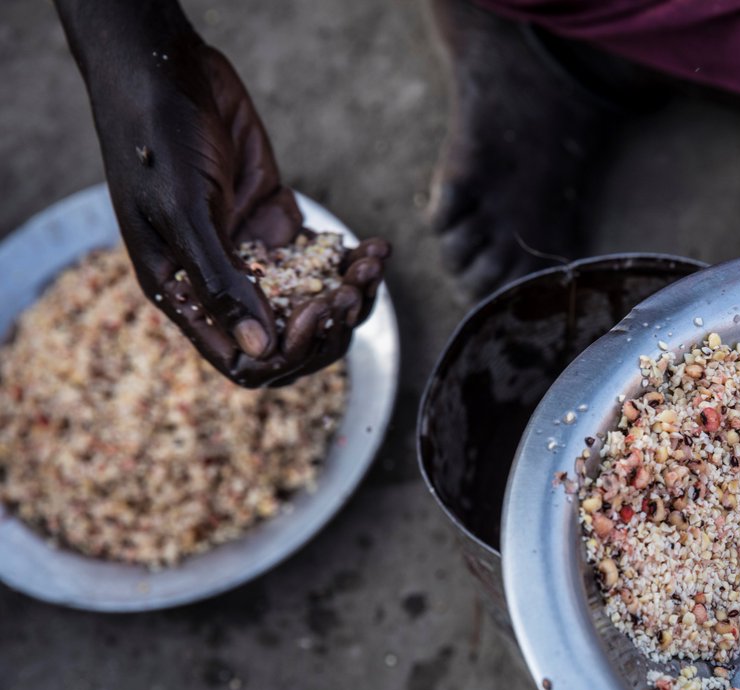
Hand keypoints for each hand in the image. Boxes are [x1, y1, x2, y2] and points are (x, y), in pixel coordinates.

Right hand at [56, 1, 386, 386]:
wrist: (167, 73)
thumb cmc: (158, 140)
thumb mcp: (184, 211)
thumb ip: (220, 282)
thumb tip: (259, 351)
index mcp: (186, 294)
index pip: (242, 362)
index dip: (286, 354)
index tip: (312, 313)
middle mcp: (222, 284)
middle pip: (289, 343)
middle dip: (328, 326)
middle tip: (351, 290)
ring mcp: (255, 256)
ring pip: (316, 305)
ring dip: (352, 295)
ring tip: (372, 264)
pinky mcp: (281, 226)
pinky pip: (326, 264)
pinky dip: (357, 263)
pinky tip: (377, 248)